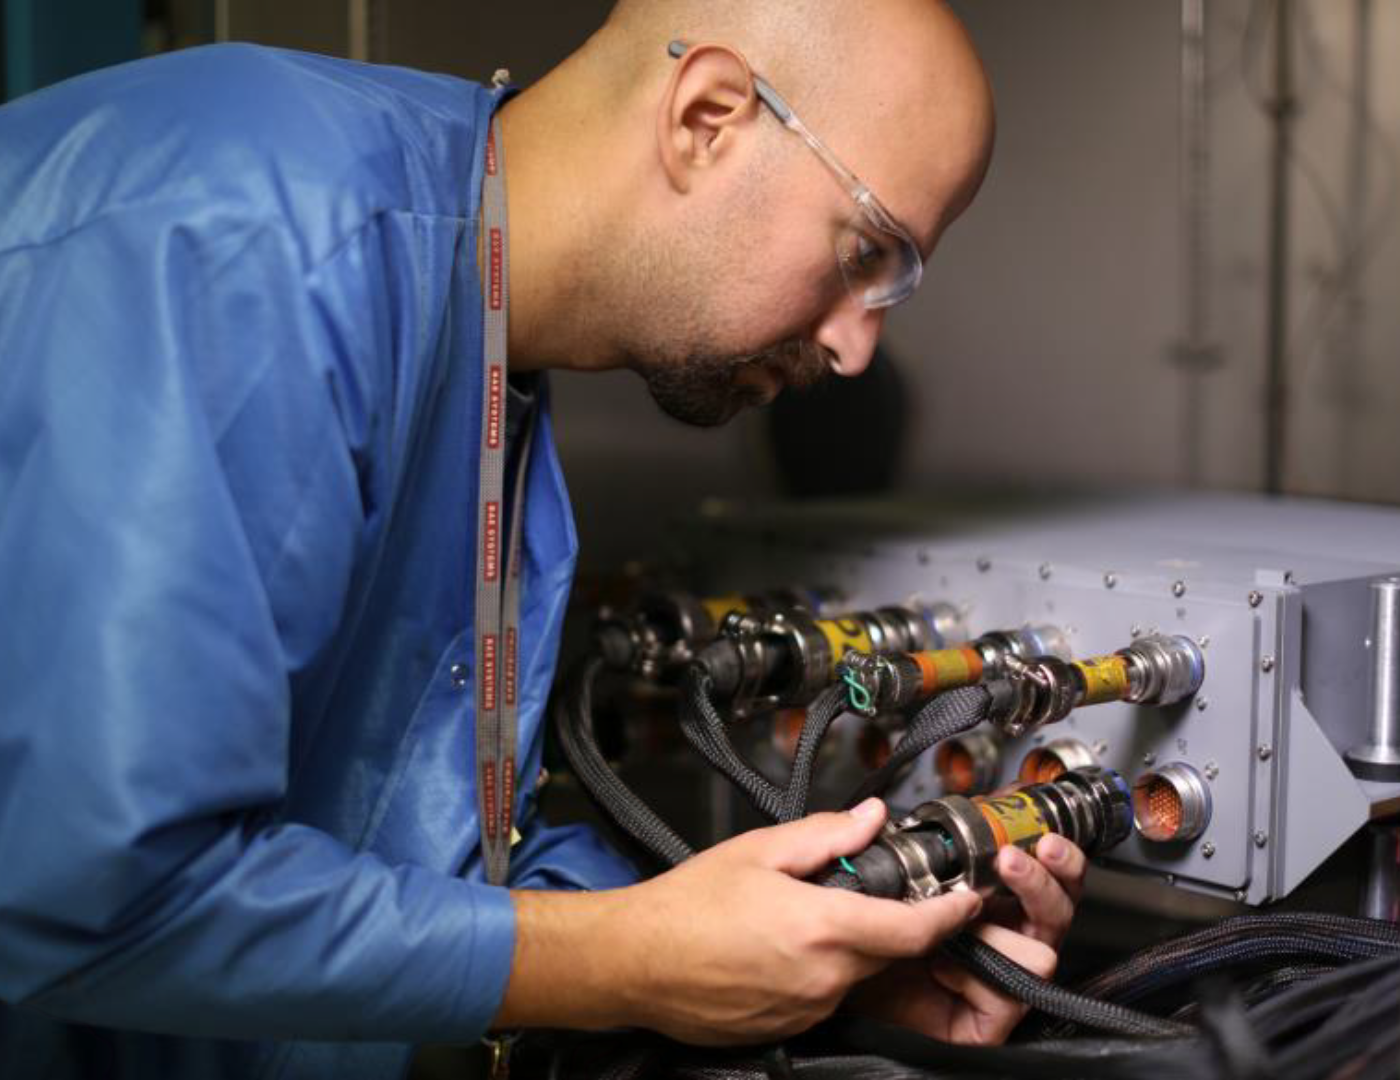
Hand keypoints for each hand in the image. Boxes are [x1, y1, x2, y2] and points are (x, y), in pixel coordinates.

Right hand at [492, 799, 983, 1044]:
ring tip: (798, 914)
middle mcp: (822, 978)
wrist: (635, 962)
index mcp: (821, 928)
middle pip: (888, 950)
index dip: (950, 913)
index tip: (966, 899)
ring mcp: (806, 1009)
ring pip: (854, 972)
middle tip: (857, 889)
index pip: (913, 929)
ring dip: (847, 944)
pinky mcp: (788, 1027)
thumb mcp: (759, 850)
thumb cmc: (686, 906)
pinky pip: (824, 994)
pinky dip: (818, 968)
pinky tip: (778, 945)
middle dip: (888, 919)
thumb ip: (825, 834)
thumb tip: (870, 817)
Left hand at [842, 833, 1086, 1045]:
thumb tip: (882, 811)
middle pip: (1058, 906)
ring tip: (965, 923)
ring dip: (1001, 932)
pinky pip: (1008, 996)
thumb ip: (867, 842)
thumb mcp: (858, 880)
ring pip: (1042, 952)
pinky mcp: (986, 1019)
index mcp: (982, 892)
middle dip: (1041, 881)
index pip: (1039, 869)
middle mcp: (997, 932)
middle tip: (1011, 862)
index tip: (1040, 837)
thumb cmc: (852, 937)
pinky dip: (974, 978)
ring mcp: (997, 976)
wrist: (831, 990)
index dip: (1048, 852)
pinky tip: (942, 969)